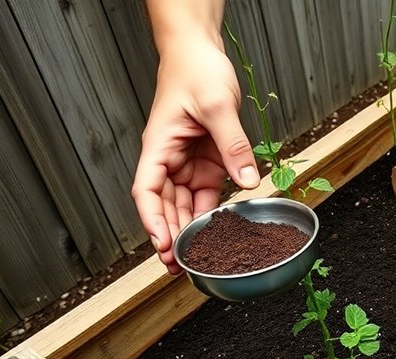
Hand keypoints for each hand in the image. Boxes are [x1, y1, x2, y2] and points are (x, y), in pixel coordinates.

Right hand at [131, 39, 258, 273]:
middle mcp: (169, 159)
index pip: (146, 190)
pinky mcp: (206, 162)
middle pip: (164, 206)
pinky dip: (210, 215)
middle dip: (170, 237)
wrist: (201, 52)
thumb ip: (234, 145)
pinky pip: (207, 194)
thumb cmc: (196, 70)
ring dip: (189, 232)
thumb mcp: (218, 105)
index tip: (161, 243)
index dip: (151, 220)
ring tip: (196, 261)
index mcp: (159, 146)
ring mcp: (187, 163)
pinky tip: (218, 235)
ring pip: (184, 205)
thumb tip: (249, 181)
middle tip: (178, 268)